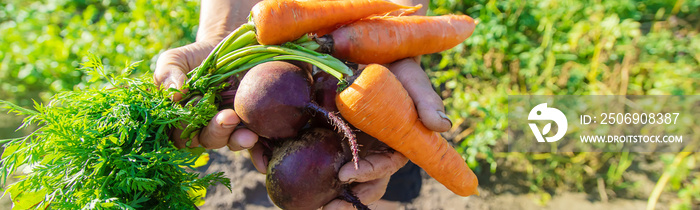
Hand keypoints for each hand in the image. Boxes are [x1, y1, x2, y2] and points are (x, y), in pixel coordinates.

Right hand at [154, 0, 258, 149]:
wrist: (228, 46)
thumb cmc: (195, 57)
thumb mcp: (175, 59)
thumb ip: (167, 73)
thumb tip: (174, 94)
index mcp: (182, 119)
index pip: (179, 134)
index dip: (186, 125)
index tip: (196, 104)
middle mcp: (205, 127)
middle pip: (207, 140)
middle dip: (218, 131)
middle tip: (229, 116)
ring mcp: (230, 127)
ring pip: (230, 142)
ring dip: (238, 140)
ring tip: (249, 135)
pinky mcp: (251, 123)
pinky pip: (254, 141)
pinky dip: (259, 148)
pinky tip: (262, 148)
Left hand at [320, 58, 449, 208]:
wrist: (372, 47)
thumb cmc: (399, 67)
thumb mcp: (414, 80)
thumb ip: (427, 101)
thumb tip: (442, 127)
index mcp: (397, 143)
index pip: (384, 167)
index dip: (368, 174)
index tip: (346, 174)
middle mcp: (374, 148)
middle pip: (365, 183)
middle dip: (350, 200)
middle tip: (331, 208)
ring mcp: (351, 142)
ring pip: (343, 177)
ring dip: (330, 194)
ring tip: (314, 205)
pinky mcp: (330, 131)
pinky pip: (319, 154)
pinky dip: (308, 166)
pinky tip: (290, 174)